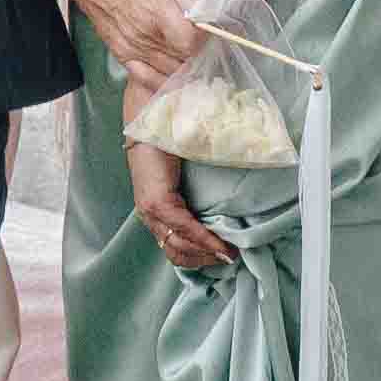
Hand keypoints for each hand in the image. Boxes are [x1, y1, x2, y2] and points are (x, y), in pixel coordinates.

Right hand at [64, 0, 199, 92]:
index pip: (192, 43)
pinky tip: (170, 76)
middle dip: (196, 53)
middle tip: (199, 43)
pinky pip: (145, 77)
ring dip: (182, 68)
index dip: (203, 40)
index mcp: (160, 13)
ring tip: (188, 57)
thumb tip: (207, 11)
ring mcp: (132, 48)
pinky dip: (161, 80)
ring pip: (167, 72)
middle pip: (182, 60)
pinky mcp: (121, 54)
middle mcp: (146, 35)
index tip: (204, 32)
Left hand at [127, 138, 239, 274]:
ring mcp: (151, 210)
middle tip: (230, 257)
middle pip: (177, 253)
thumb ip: (193, 196)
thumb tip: (219, 212)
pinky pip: (185, 228)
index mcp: (154, 212)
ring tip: (230, 252)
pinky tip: (221, 244)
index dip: (199, 258)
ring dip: (207, 253)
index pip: (175, 248)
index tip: (223, 257)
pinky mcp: (157, 201)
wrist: (151, 120)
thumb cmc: (169, 143)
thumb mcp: (183, 178)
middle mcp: (150, 216)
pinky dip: (206, 239)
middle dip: (205, 260)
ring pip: (180, 246)